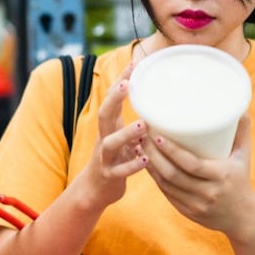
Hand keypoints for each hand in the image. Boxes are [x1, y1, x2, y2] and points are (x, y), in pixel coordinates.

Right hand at [79, 63, 147, 207]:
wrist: (94, 191)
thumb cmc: (115, 160)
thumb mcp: (121, 138)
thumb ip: (135, 125)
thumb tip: (159, 106)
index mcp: (108, 128)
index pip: (112, 99)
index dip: (120, 81)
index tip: (134, 64)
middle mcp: (104, 138)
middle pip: (104, 114)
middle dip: (114, 98)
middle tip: (127, 83)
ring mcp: (105, 158)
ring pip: (110, 143)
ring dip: (125, 133)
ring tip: (143, 125)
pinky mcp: (109, 176)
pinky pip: (119, 171)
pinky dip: (132, 165)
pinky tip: (145, 160)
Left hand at [143, 112, 254, 235]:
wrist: (242, 217)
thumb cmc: (241, 179)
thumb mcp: (244, 156)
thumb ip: (242, 131)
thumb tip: (241, 105)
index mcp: (221, 176)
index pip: (191, 164)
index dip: (172, 151)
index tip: (157, 136)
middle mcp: (208, 192)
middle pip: (173, 174)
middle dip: (153, 155)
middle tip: (141, 137)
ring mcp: (195, 205)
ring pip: (166, 184)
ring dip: (149, 166)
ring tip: (139, 147)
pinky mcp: (186, 212)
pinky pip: (166, 193)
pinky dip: (155, 178)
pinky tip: (146, 164)